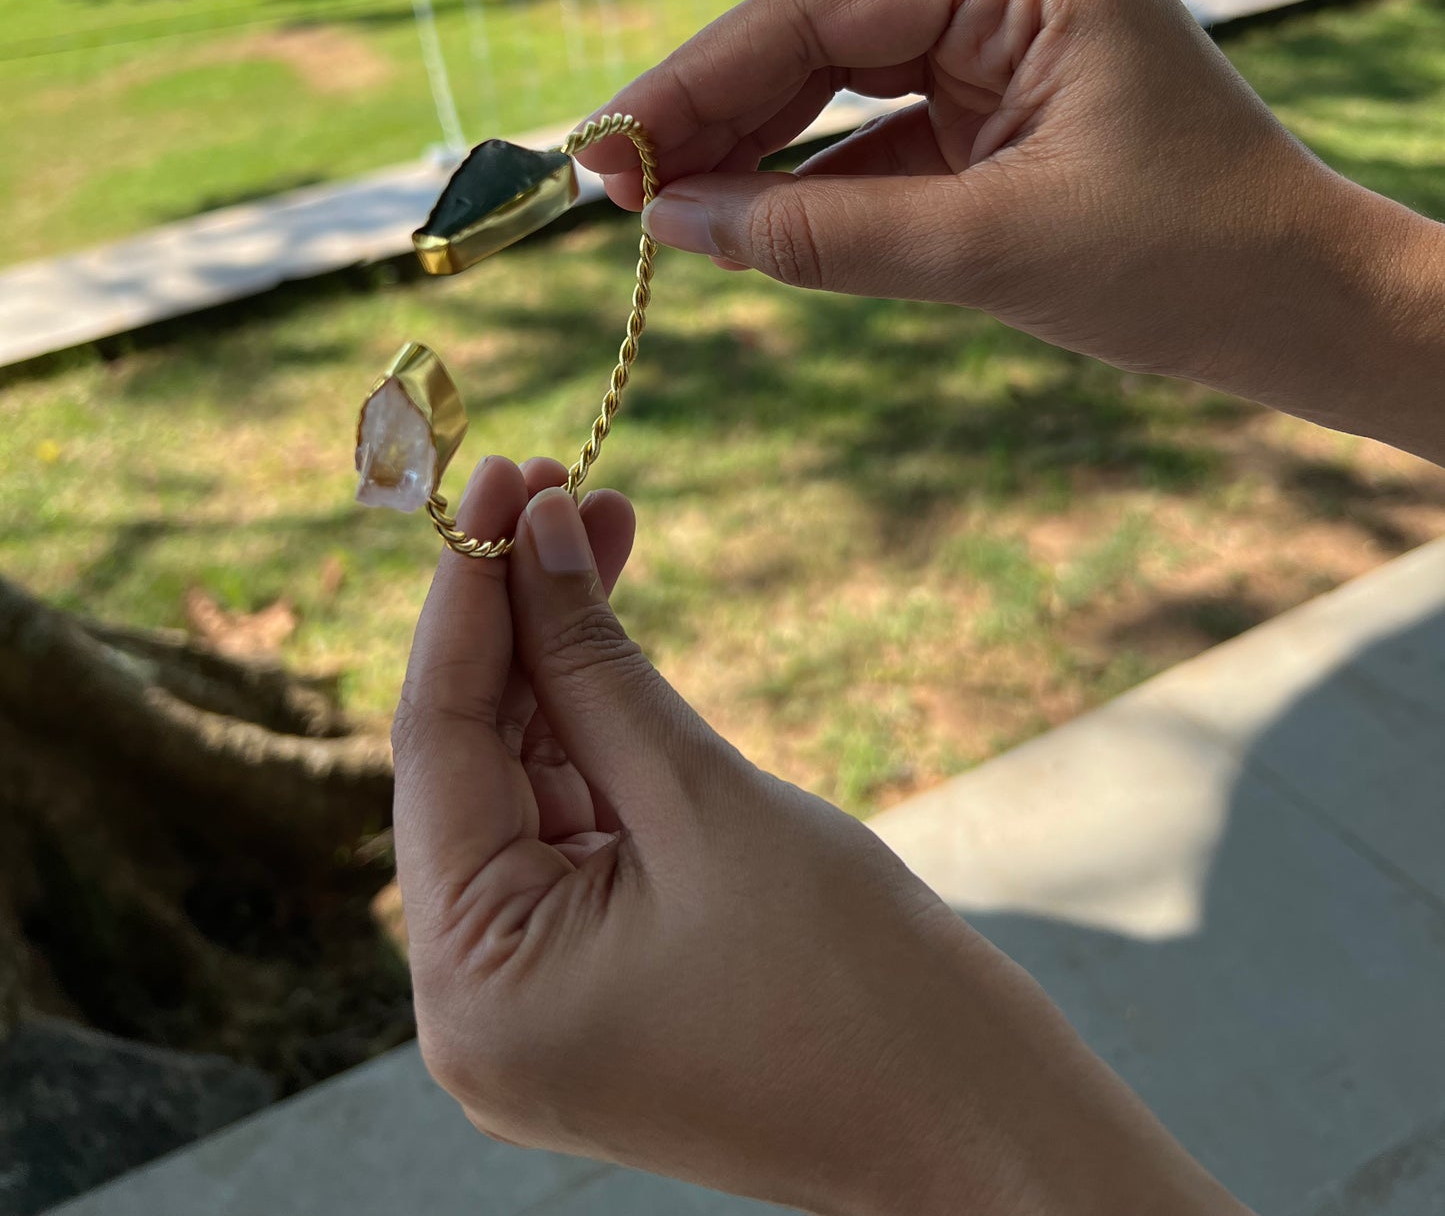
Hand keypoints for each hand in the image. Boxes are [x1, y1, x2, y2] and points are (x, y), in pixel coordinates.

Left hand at [393, 455, 1246, 1215]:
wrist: (983, 1132)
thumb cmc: (860, 988)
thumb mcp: (707, 801)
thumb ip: (599, 665)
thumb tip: (534, 533)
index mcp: (473, 990)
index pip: (436, 744)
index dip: (470, 594)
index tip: (503, 474)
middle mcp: (477, 1006)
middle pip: (476, 758)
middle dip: (522, 615)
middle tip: (560, 483)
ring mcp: (539, 999)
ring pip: (529, 781)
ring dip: (564, 659)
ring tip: (601, 526)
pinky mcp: (599, 980)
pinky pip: (576, 827)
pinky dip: (599, 730)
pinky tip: (613, 630)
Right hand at [583, 0, 1444, 464]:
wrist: (1316, 314)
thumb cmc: (1197, 268)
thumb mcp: (992, 251)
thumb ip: (821, 236)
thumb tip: (673, 226)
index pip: (823, 6)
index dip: (701, 77)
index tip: (607, 146)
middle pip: (818, 22)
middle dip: (713, 99)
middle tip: (608, 175)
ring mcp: (1010, 44)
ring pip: (840, 71)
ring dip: (752, 135)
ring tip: (656, 198)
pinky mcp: (1006, 106)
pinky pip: (881, 127)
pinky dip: (812, 173)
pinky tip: (743, 214)